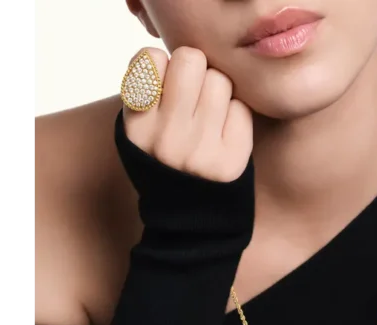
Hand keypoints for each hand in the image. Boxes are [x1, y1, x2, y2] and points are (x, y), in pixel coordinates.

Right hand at [122, 47, 252, 182]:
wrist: (190, 218)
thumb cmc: (168, 160)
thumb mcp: (142, 130)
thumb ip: (150, 90)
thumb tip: (178, 54)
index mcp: (136, 126)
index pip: (152, 58)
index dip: (164, 66)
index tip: (166, 88)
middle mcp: (164, 139)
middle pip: (191, 59)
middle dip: (196, 72)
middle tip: (194, 99)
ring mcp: (199, 151)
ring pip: (220, 80)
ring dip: (218, 93)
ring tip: (209, 120)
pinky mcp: (231, 161)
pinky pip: (241, 108)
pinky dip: (235, 117)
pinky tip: (224, 136)